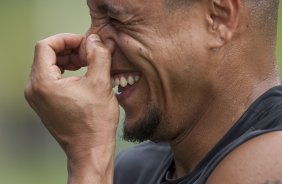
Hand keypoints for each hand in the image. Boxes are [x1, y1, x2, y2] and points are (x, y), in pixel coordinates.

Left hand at [24, 33, 118, 182]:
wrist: (90, 148)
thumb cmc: (95, 121)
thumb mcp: (101, 83)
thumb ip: (99, 55)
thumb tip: (95, 40)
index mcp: (43, 83)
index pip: (46, 46)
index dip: (66, 39)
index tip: (84, 42)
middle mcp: (34, 89)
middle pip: (45, 55)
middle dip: (68, 49)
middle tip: (87, 53)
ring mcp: (37, 98)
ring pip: (47, 66)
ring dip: (66, 59)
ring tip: (85, 63)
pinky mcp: (43, 103)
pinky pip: (49, 78)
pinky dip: (63, 71)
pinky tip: (79, 75)